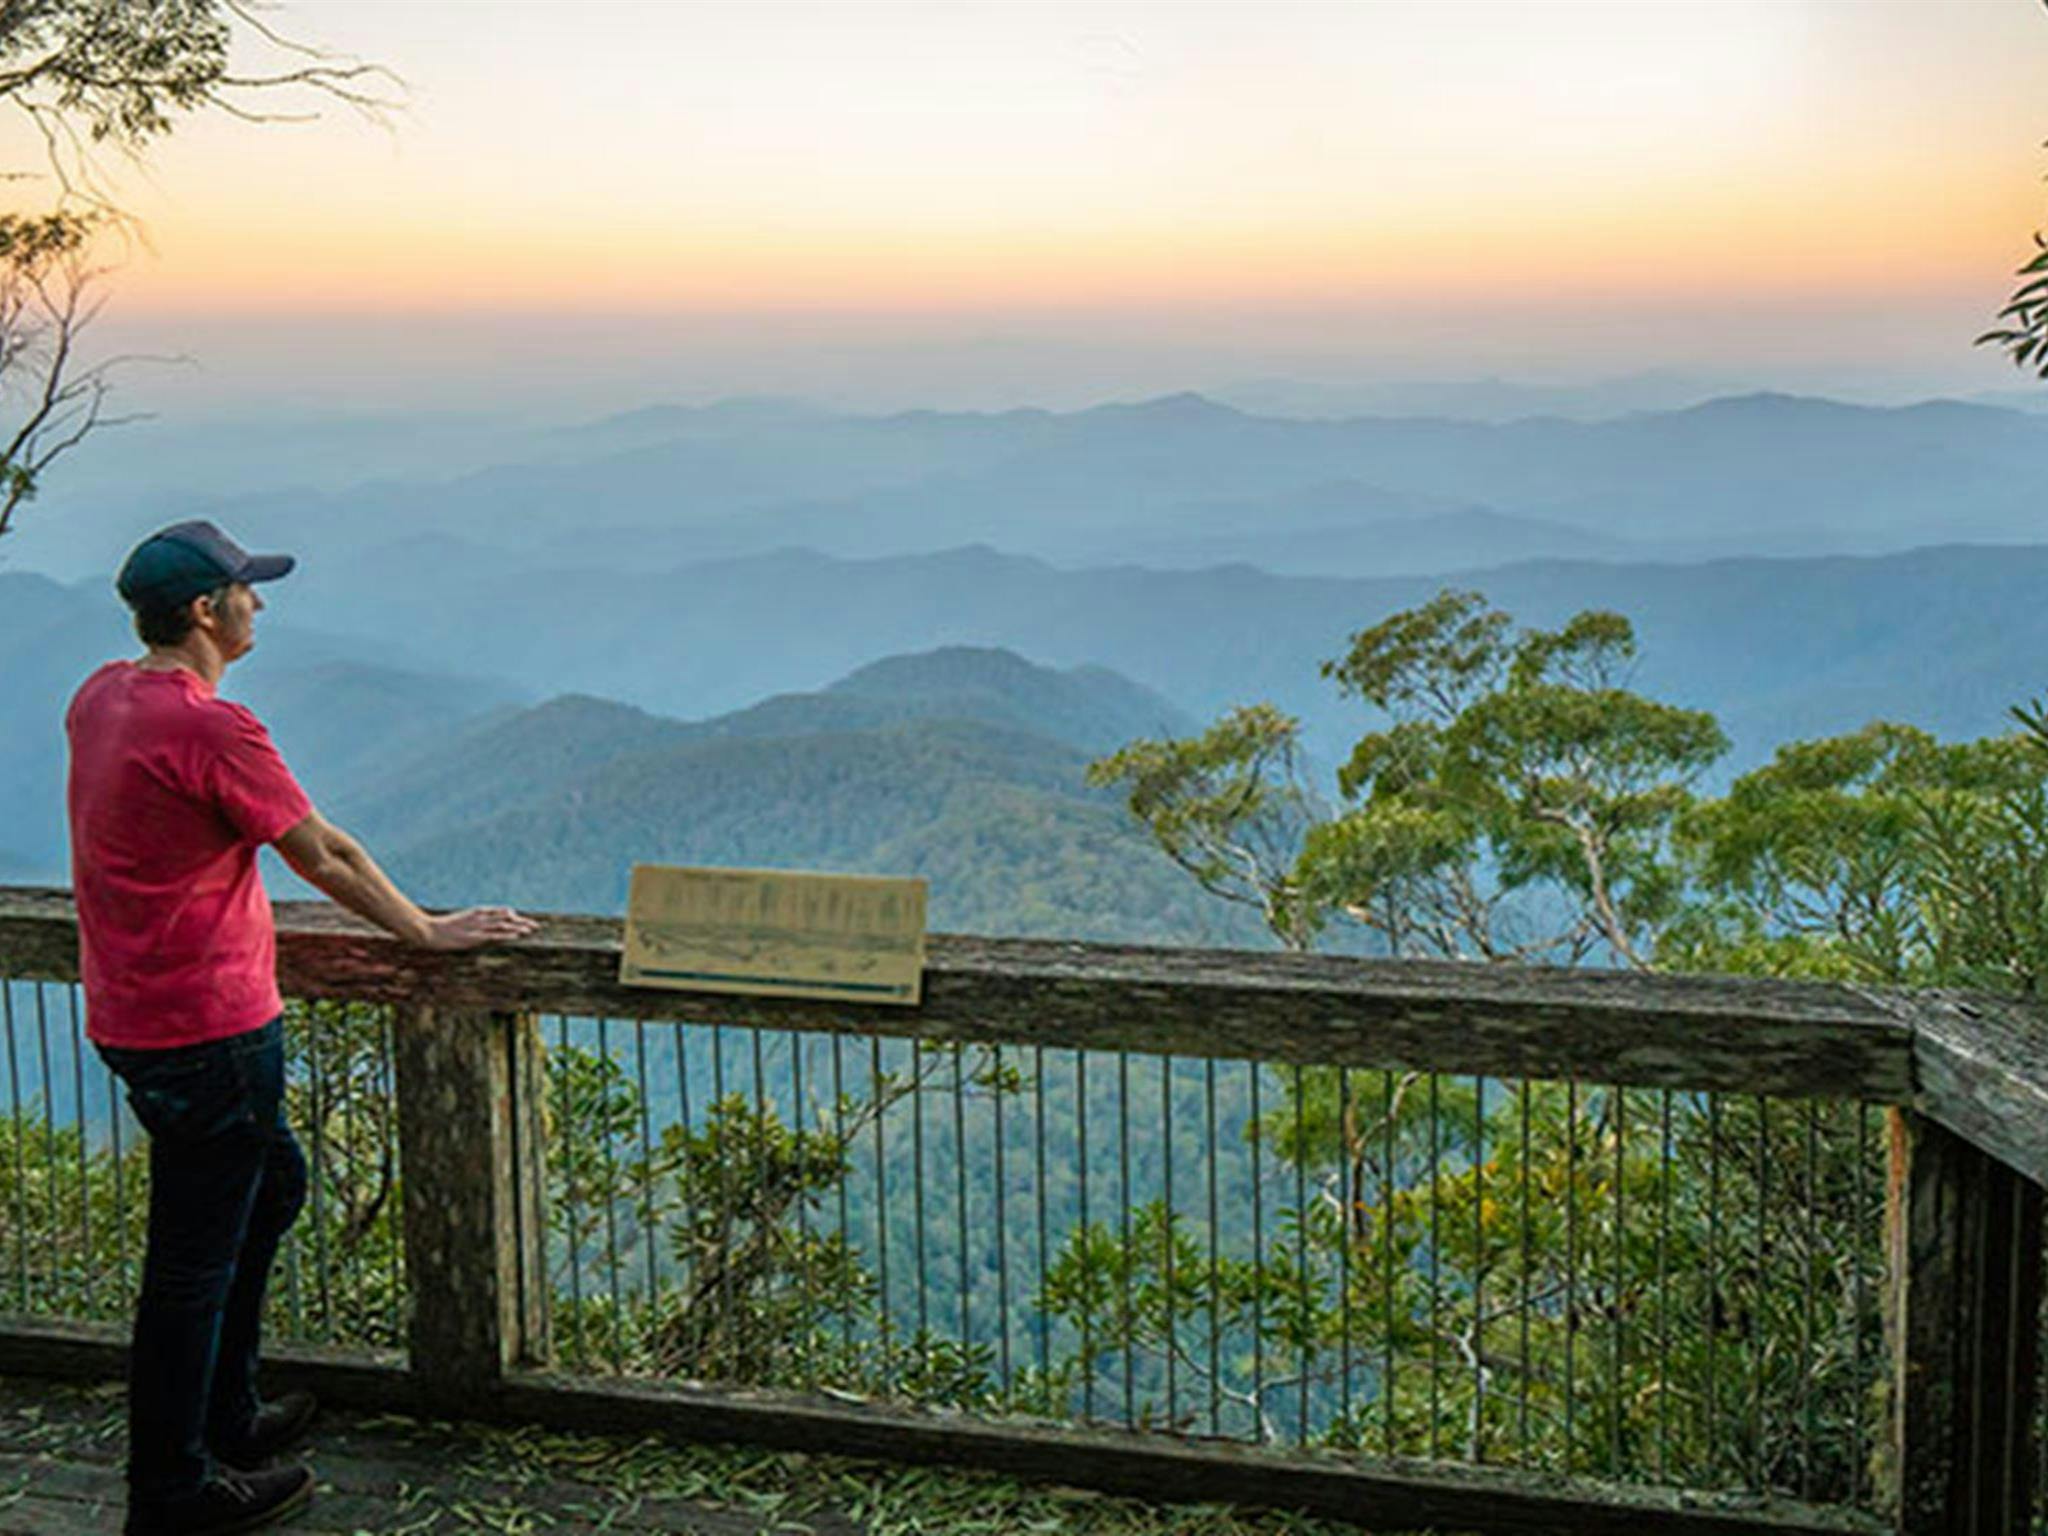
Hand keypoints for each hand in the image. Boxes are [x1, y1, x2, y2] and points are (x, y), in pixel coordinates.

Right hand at [420, 906, 538, 950]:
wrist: (427, 931)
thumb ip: (469, 922)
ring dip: (519, 928)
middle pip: (505, 918)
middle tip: (536, 925)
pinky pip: (495, 935)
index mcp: (476, 914)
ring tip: (532, 930)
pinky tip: (517, 935)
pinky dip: (507, 934)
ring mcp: (477, 927)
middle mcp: (479, 918)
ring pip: (503, 926)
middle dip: (521, 922)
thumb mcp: (458, 924)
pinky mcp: (475, 936)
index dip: (513, 917)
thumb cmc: (440, 929)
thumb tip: (477, 929)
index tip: (524, 920)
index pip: (500, 913)